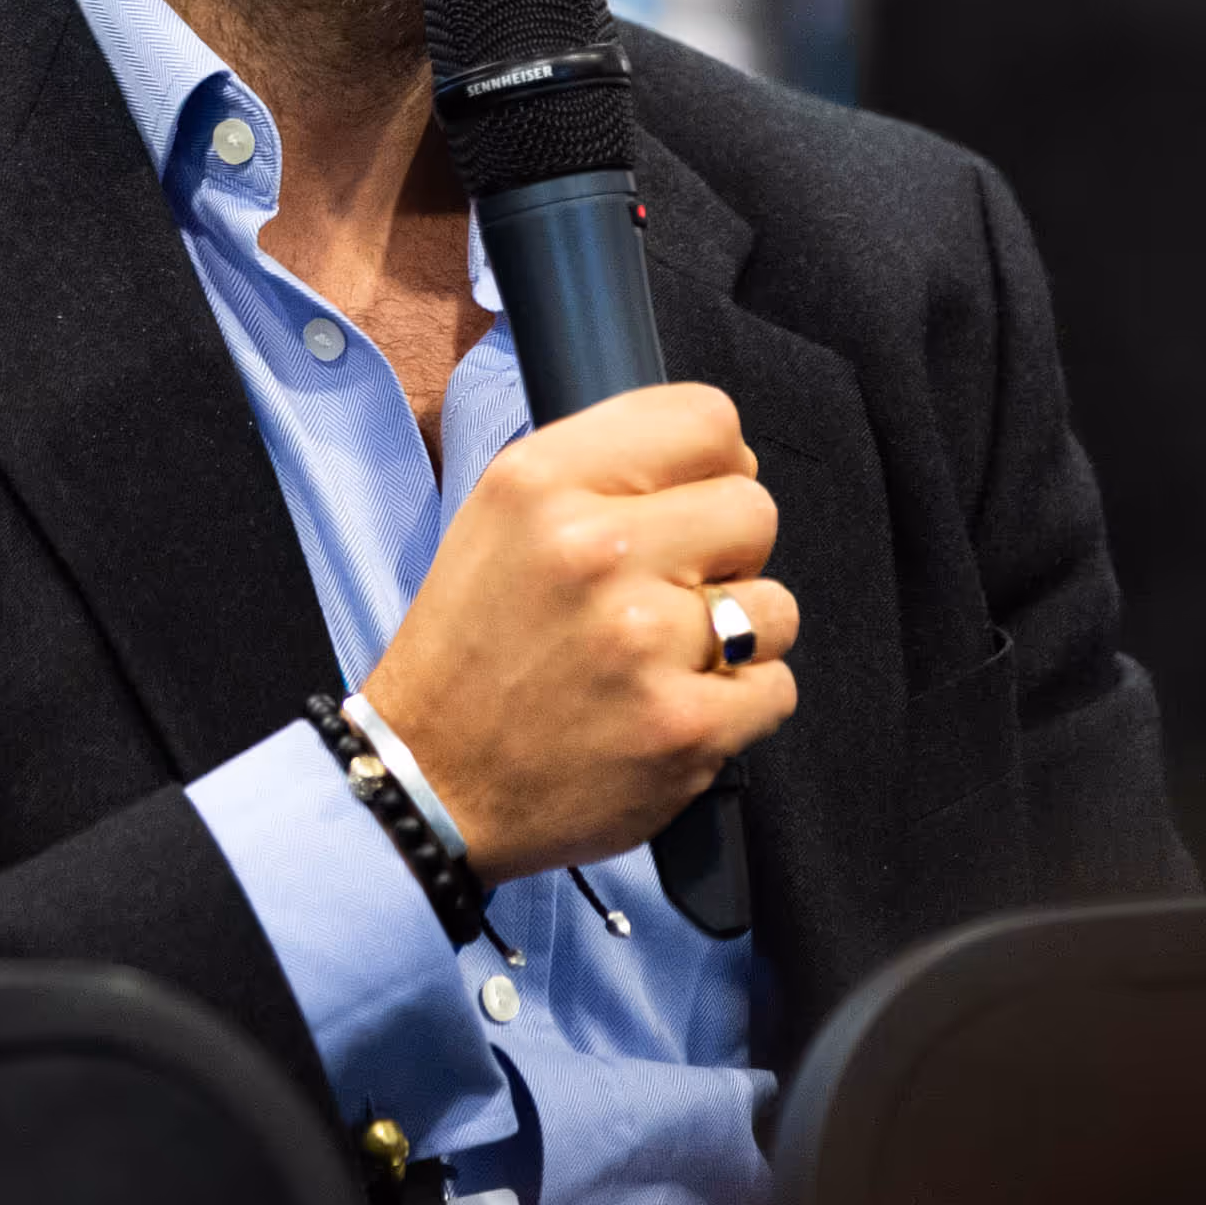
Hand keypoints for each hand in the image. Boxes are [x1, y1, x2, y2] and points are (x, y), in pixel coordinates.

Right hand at [358, 383, 794, 883]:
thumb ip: (600, 469)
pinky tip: (671, 710)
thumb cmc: (471, 649)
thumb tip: (727, 456)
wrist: (430, 783)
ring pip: (774, 606)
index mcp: (543, 483)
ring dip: (735, 639)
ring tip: (664, 661)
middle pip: (754, 509)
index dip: (715, 465)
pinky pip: (775, 688)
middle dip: (725, 556)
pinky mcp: (683, 726)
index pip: (707, 421)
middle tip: (665, 597)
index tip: (692, 504)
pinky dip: (737, 707)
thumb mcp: (498, 518)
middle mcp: (595, 550)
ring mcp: (643, 641)